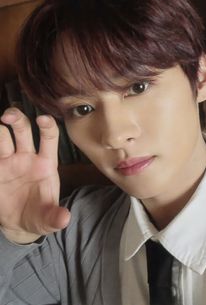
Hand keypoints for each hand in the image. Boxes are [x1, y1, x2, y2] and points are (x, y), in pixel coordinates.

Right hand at [0, 108, 70, 243]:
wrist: (19, 225)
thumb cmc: (39, 216)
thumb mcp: (48, 220)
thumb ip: (55, 218)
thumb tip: (64, 219)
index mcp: (45, 164)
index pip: (49, 138)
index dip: (47, 126)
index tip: (42, 119)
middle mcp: (27, 157)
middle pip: (23, 129)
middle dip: (16, 118)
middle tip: (7, 116)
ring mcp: (8, 161)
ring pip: (2, 137)